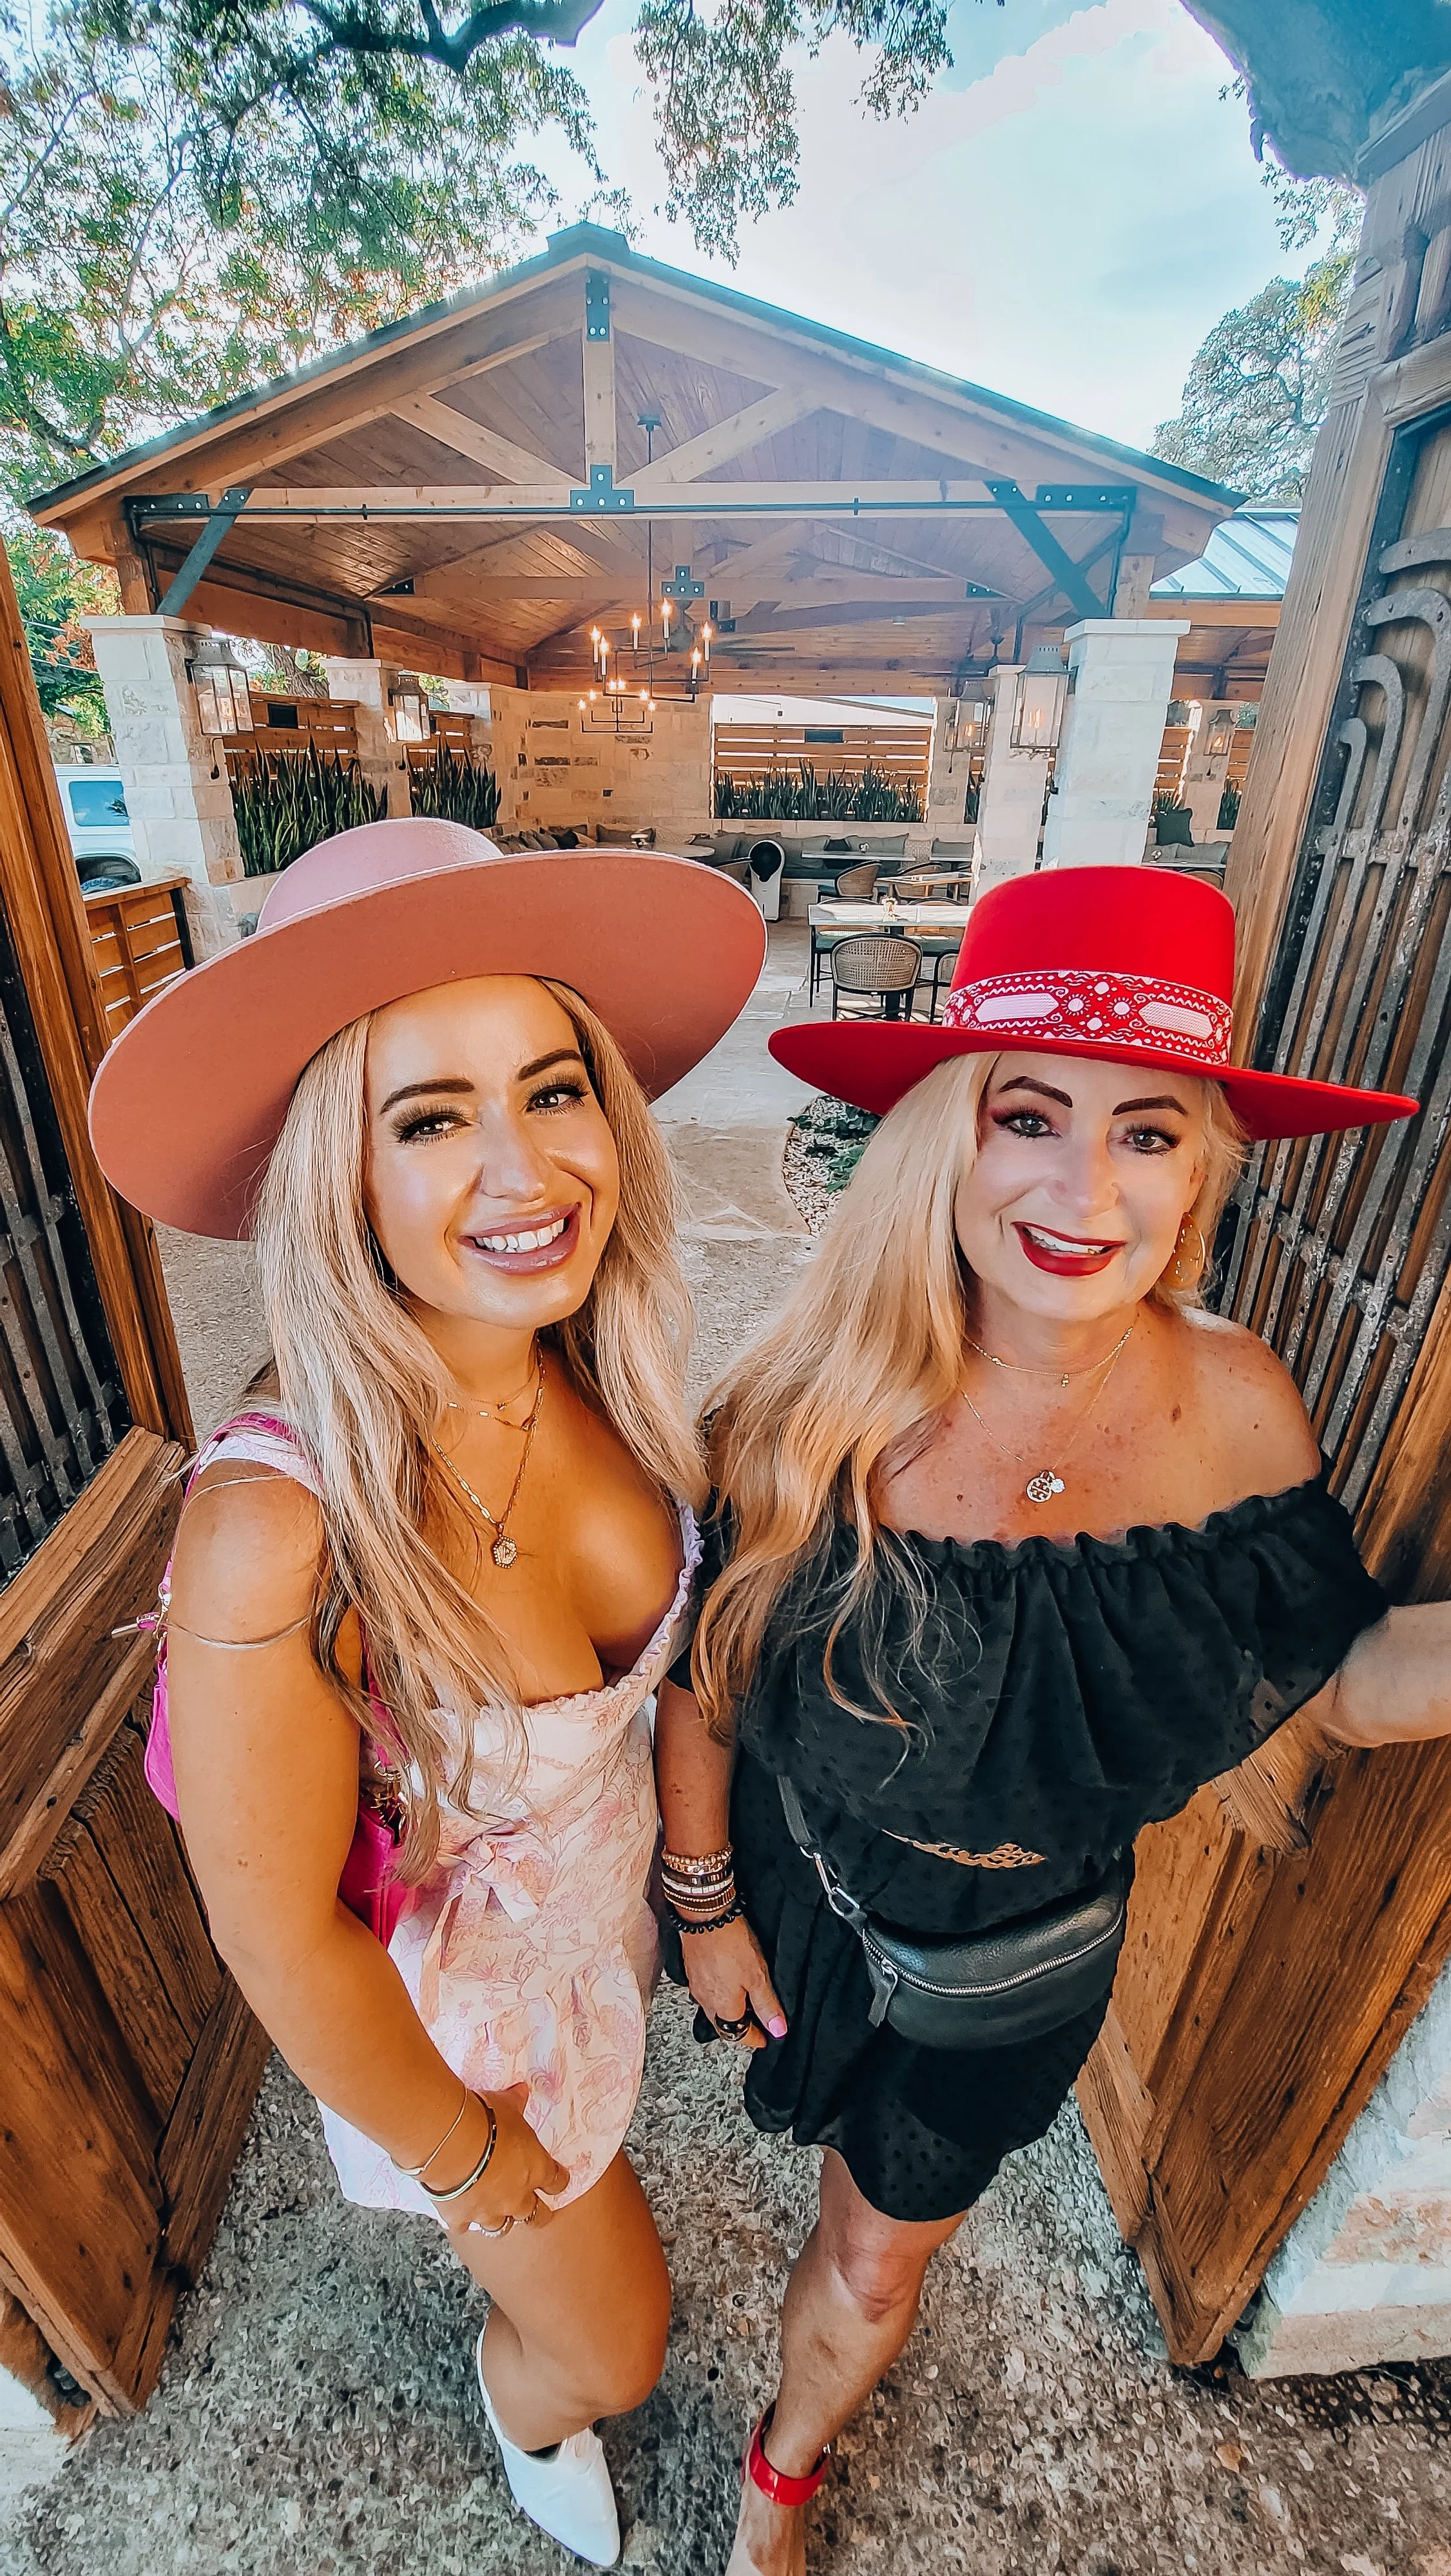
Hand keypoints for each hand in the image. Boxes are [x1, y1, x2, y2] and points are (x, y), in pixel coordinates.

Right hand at [437, 2083, 569, 2239]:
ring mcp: (489, 2211)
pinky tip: (458, 2213)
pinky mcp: (461, 2218)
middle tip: (535, 2211)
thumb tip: (522, 2090)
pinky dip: (463, 2220)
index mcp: (536, 2168)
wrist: (451, 2142)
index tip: (557, 2179)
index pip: (557, 2181)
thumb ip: (516, 2101)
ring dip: (500, 2220)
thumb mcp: (505, 2104)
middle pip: (536, 2215)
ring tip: (495, 2214)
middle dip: (537, 2213)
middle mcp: (517, 2197)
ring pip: (502, 2227)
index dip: (558, 2181)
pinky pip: (465, 2226)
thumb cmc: (485, 2119)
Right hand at [682, 1913, 786, 2049]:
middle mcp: (706, 2001)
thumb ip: (767, 2005)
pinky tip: (726, 1982)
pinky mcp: (692, 1969)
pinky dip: (719, 1993)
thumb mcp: (757, 1977)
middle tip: (755, 2026)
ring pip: (714, 2008)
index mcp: (723, 2009)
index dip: (755, 2039)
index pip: (739, 2035)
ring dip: (728, 2010)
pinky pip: (707, 1991)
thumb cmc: (730, 1943)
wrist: (705, 1915)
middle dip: (740, 2028)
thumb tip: (777, 2030)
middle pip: (724, 2024)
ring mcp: (696, 1985)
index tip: (764, 2040)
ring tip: (743, 2004)